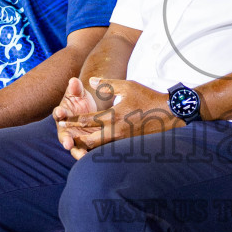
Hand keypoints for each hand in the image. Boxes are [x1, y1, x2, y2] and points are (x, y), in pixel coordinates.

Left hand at [62, 77, 177, 159]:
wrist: (170, 114)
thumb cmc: (148, 98)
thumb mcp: (128, 86)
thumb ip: (107, 84)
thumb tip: (90, 80)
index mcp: (114, 115)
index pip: (87, 120)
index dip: (72, 120)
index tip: (61, 120)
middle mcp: (116, 131)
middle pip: (89, 140)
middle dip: (76, 139)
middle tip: (66, 137)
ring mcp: (123, 141)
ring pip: (99, 149)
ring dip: (87, 147)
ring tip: (76, 146)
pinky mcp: (129, 146)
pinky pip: (110, 151)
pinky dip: (100, 150)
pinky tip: (94, 149)